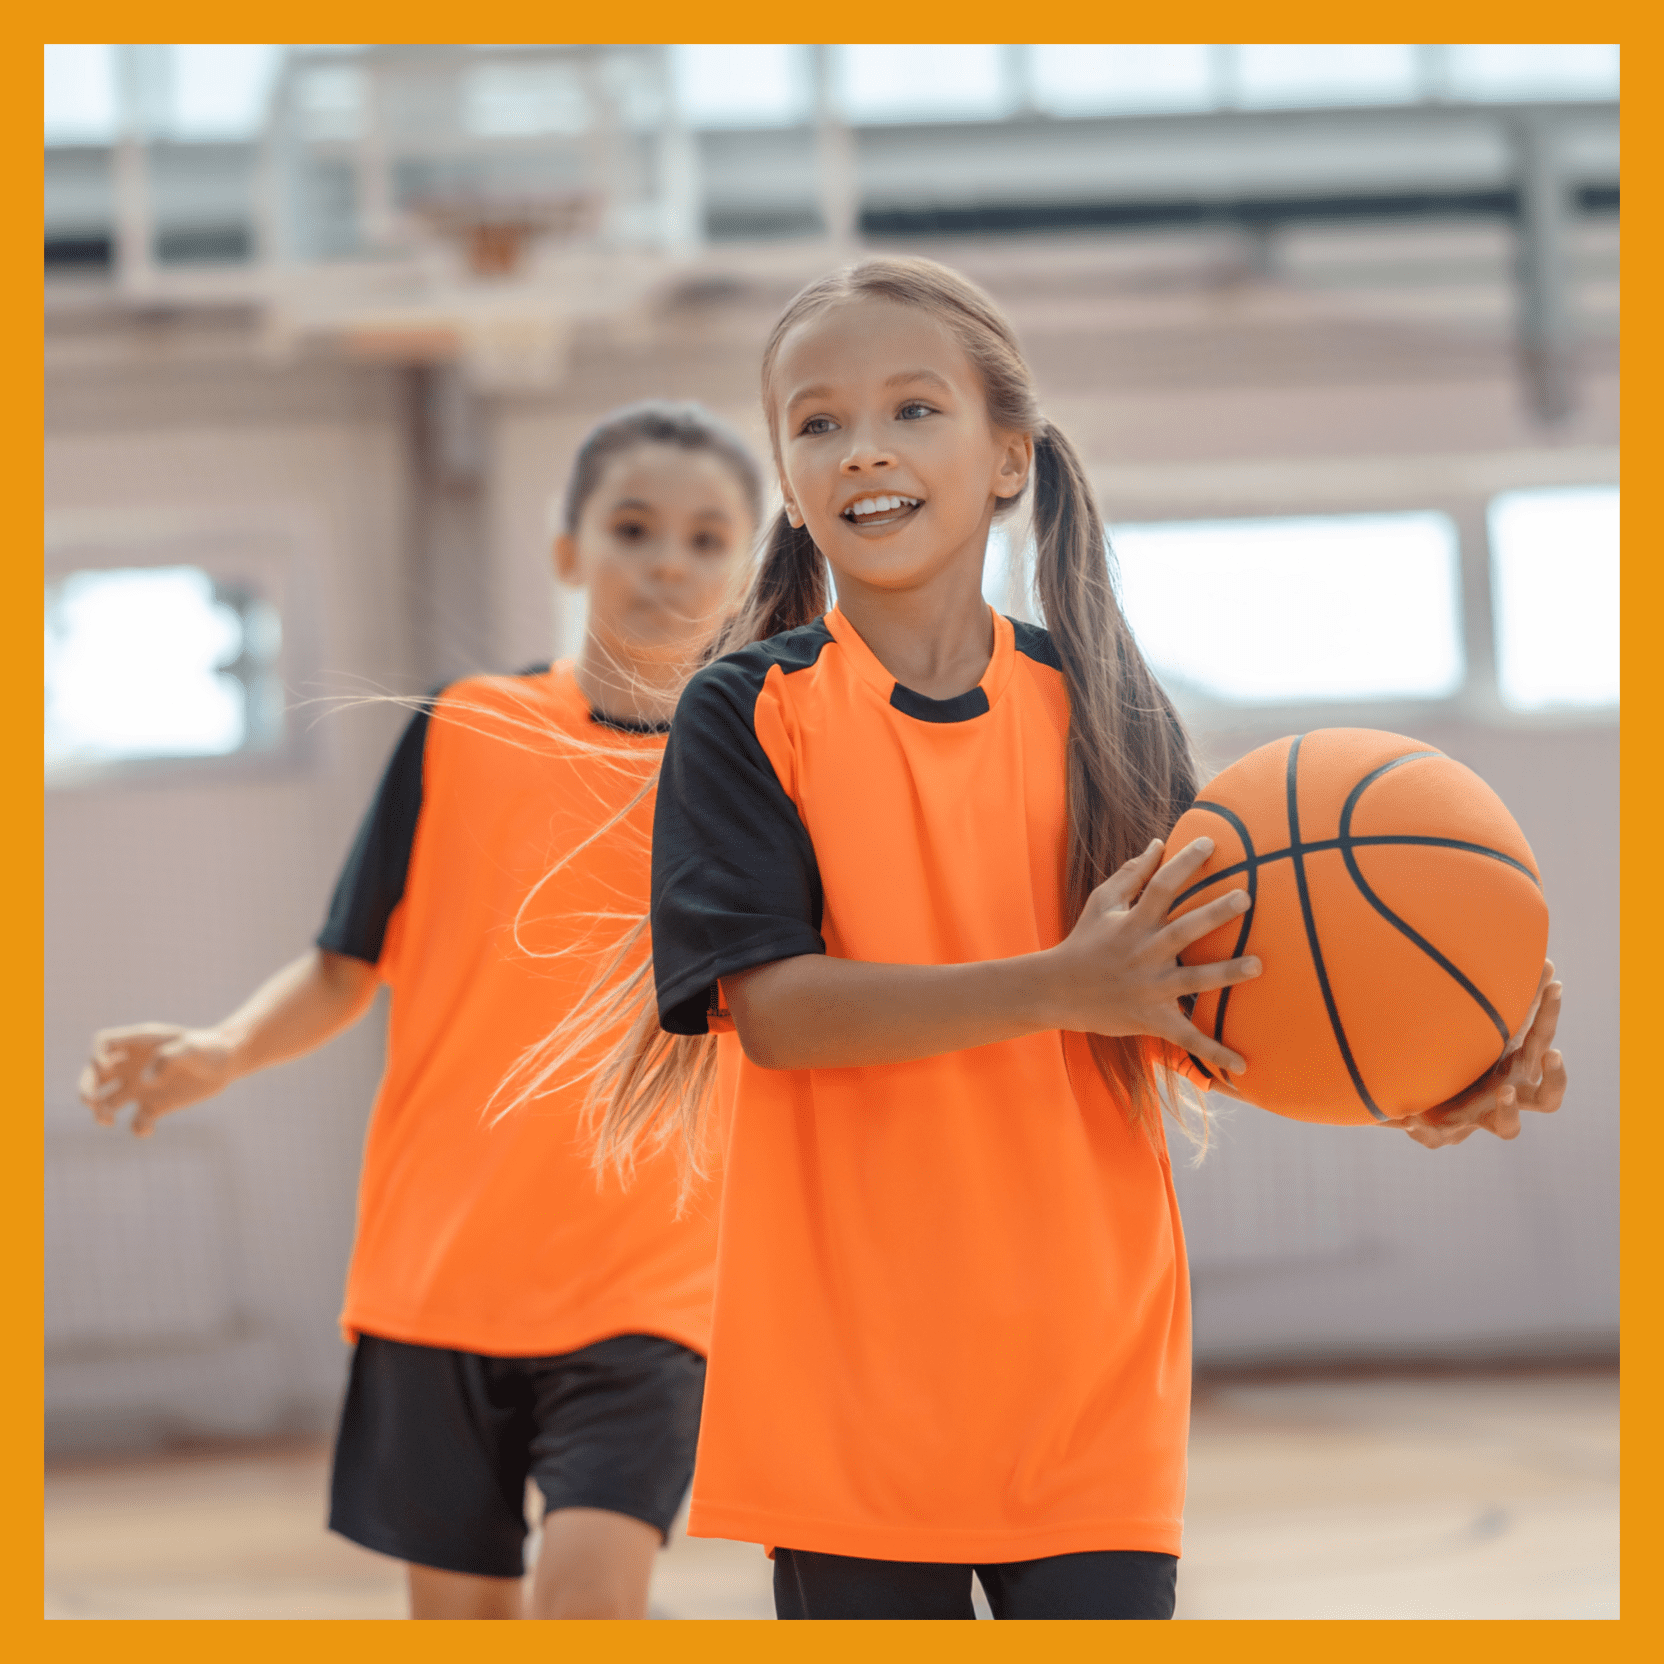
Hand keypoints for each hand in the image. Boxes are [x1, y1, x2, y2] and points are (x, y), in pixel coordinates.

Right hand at [78, 1023, 238, 1136]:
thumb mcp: (192, 1047)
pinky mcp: (156, 1105)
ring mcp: (143, 1086)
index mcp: (139, 1044)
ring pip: (108, 1101)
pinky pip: (137, 1121)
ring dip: (101, 1113)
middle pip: (95, 1074)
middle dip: (86, 1087)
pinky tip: (147, 1127)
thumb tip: (145, 1082)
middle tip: (90, 1101)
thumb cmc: (209, 1047)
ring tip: (108, 1120)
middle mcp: (134, 1065)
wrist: (228, 1061)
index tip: (105, 1067)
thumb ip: (169, 1058)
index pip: (103, 1043)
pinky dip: (138, 1128)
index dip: (96, 1056)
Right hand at [1046, 837, 1260, 1077]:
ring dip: (1225, 973)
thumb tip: (1160, 842)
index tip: (1213, 843)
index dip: (1185, 862)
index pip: (1161, 886)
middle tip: (1246, 897)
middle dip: (1214, 913)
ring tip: (1258, 965)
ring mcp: (1150, 988)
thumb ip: (1132, 873)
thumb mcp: (1102, 902)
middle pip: (1183, 930)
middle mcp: (1144, 953)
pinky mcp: (1152, 1018)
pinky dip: (1214, 1052)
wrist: (1056, 990)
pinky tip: (1242, 1067)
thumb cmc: (1084, 940)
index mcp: (1133, 922)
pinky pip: (1187, 1037)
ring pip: (1193, 979)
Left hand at [1395, 961, 1564, 1148]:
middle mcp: (1507, 1093)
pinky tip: (1409, 1121)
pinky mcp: (1447, 1132)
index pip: (1541, 1038)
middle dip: (1556, 1078)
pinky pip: (1440, 1139)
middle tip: (1551, 1054)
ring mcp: (1480, 1116)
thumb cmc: (1457, 1050)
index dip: (1549, 1012)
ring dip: (1511, 1110)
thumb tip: (1517, 947)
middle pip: (1549, 1097)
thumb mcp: (1472, 1019)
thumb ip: (1488, 988)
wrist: (1423, 1093)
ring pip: (1510, 1128)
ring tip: (1504, 1089)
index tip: (1554, 984)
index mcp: (1515, 1064)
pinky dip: (1425, 1131)